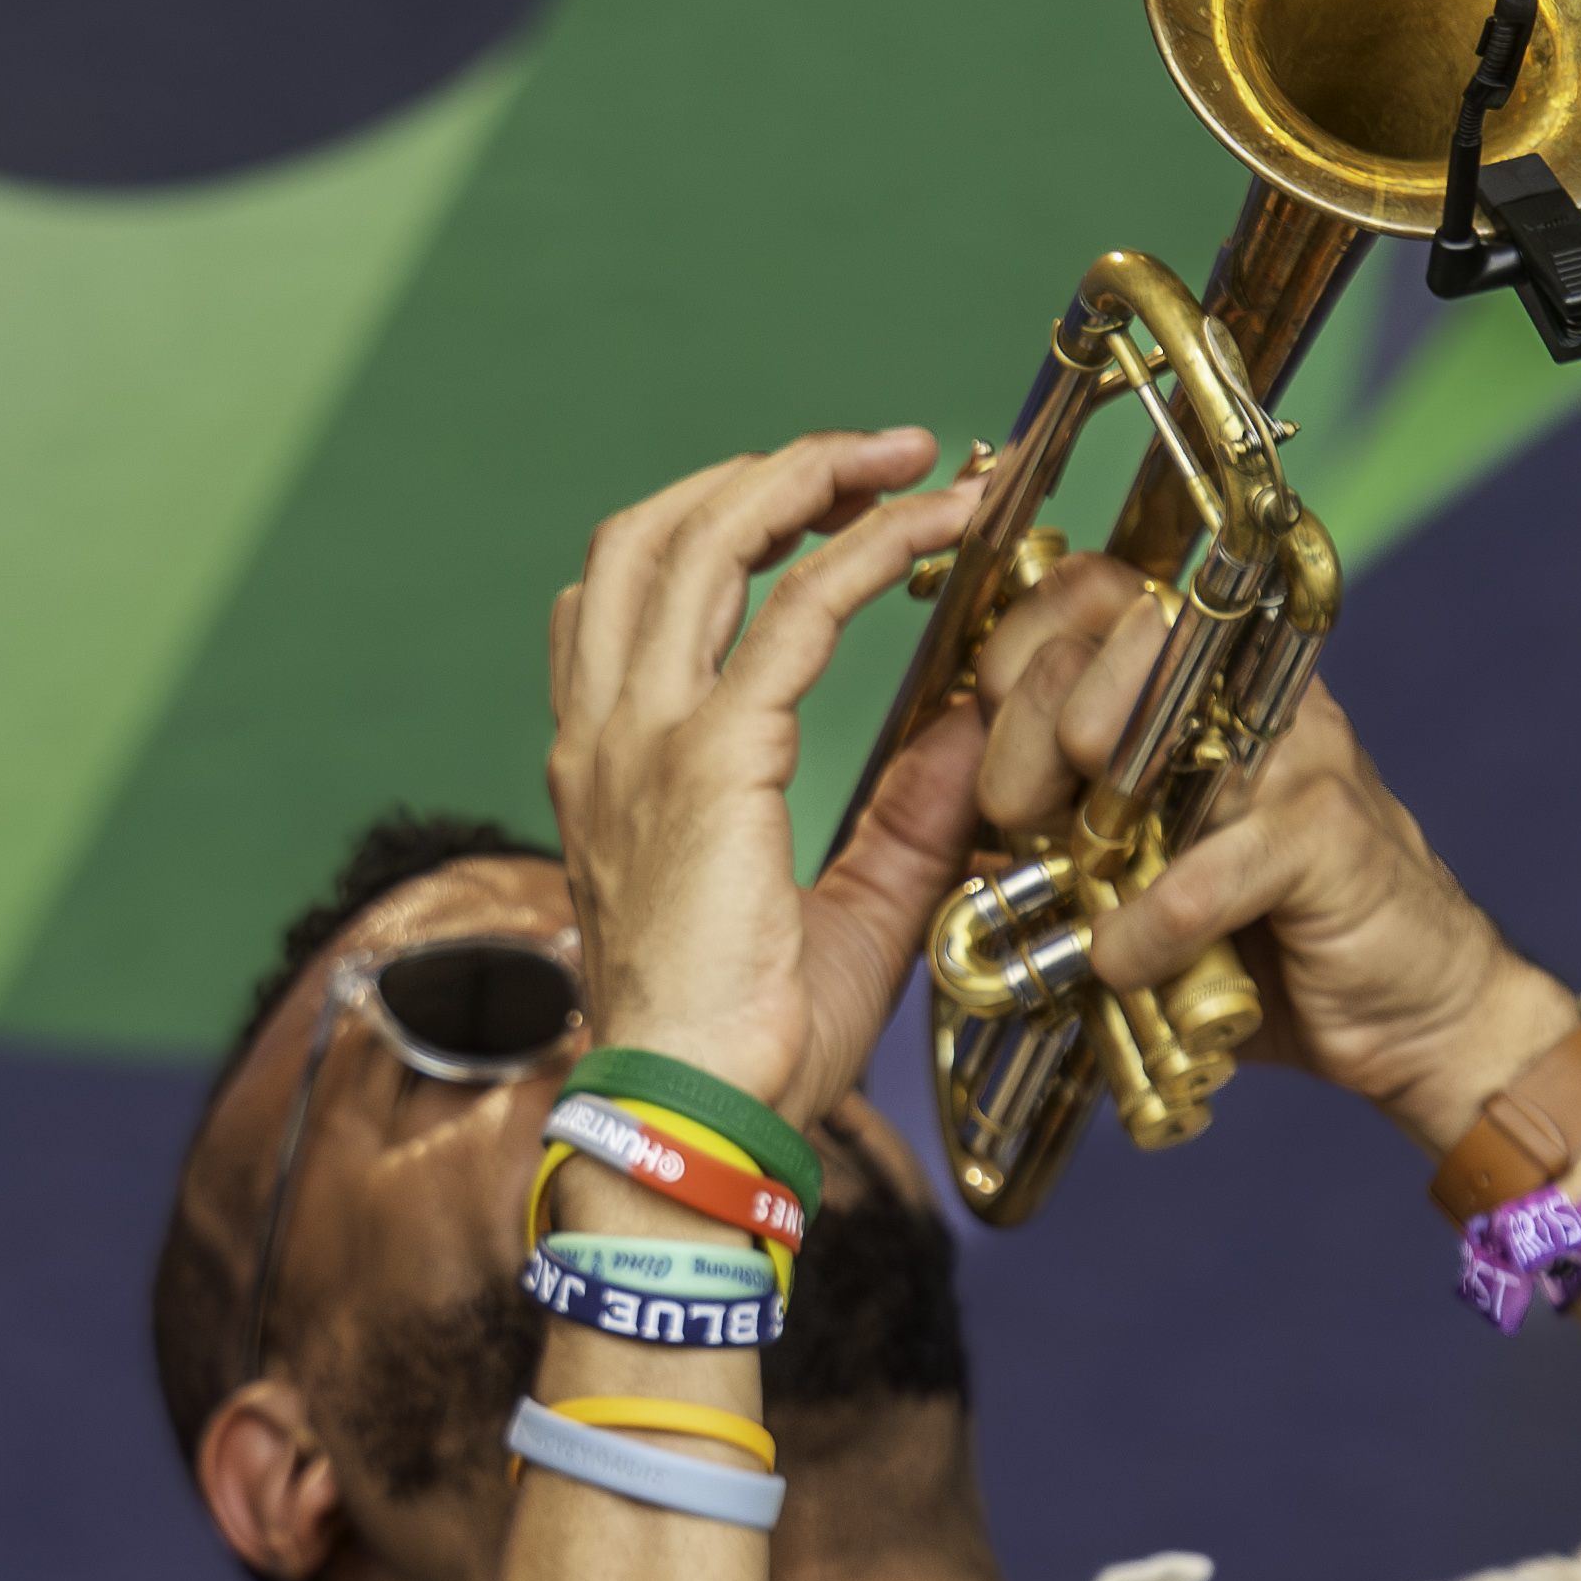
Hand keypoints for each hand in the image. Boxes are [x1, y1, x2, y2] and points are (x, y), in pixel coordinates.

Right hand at [544, 427, 982, 1122]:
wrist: (695, 1123)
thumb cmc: (749, 1049)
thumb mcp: (849, 910)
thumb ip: (908, 813)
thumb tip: (973, 723)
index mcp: (614, 769)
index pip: (632, 598)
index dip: (727, 527)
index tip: (834, 510)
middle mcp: (607, 736)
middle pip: (651, 535)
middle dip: (766, 474)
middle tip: (878, 458)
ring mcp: (642, 740)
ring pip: (703, 538)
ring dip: (810, 477)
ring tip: (904, 461)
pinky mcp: (706, 760)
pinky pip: (796, 609)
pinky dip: (872, 551)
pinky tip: (937, 532)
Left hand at [960, 559, 1577, 1149]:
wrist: (1411, 1012)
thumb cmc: (1262, 933)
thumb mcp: (1136, 859)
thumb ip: (1056, 814)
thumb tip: (934, 799)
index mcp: (1196, 673)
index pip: (1079, 591)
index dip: (1006, 660)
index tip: (983, 754)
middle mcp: (1246, 687)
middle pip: (1089, 645)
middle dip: (1018, 747)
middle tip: (1020, 828)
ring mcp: (1296, 750)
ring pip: (1141, 725)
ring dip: (1081, 814)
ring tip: (1080, 879)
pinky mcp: (1329, 835)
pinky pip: (1203, 868)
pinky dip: (1145, 927)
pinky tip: (1127, 959)